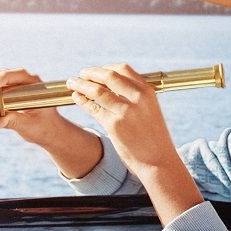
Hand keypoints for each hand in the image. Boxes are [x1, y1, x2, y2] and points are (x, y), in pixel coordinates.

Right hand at [0, 69, 64, 143]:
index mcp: (34, 85)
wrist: (47, 133)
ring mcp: (12, 91)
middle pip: (1, 77)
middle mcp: (22, 84)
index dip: (3, 77)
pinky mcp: (4, 100)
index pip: (18, 74)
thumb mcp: (30, 125)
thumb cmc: (44, 127)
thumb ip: (15, 121)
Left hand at [68, 64, 181, 178]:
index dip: (106, 68)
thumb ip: (135, 97)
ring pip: (97, 91)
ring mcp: (125, 111)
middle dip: (90, 73)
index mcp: (147, 91)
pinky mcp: (114, 125)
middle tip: (80, 74)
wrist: (159, 161)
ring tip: (72, 83)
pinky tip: (77, 98)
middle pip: (108, 76)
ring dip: (81, 85)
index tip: (96, 72)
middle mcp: (137, 98)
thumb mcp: (150, 110)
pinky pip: (93, 108)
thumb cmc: (154, 138)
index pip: (123, 69)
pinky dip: (82, 101)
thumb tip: (112, 86)